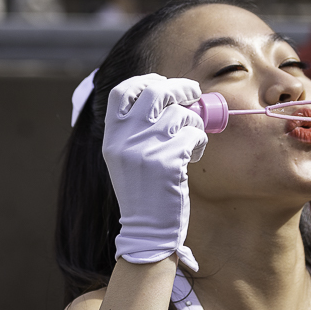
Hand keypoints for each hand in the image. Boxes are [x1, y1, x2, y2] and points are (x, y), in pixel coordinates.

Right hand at [103, 74, 207, 270]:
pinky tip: (193, 155)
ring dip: (193, 122)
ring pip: (181, 114)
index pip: (122, 92)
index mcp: (111, 136)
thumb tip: (171, 93)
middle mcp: (125, 139)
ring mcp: (146, 150)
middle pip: (156, 92)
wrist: (148, 228)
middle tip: (193, 93)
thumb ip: (137, 128)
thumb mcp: (127, 156)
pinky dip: (199, 141)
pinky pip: (194, 135)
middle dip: (180, 88)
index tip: (163, 82)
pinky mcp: (168, 162)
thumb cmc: (144, 189)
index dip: (145, 81)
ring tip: (190, 138)